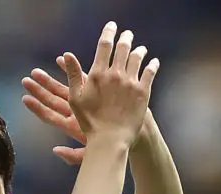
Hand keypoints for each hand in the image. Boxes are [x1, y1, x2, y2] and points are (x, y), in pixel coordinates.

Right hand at [31, 22, 157, 151]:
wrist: (111, 140)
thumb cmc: (90, 122)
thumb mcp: (75, 99)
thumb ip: (73, 75)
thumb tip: (67, 54)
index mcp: (98, 74)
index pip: (104, 46)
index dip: (108, 33)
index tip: (111, 27)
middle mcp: (115, 74)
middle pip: (122, 48)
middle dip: (125, 38)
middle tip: (127, 34)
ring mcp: (131, 82)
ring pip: (137, 58)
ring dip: (139, 50)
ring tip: (141, 48)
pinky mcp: (143, 92)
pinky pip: (150, 73)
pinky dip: (152, 64)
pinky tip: (154, 61)